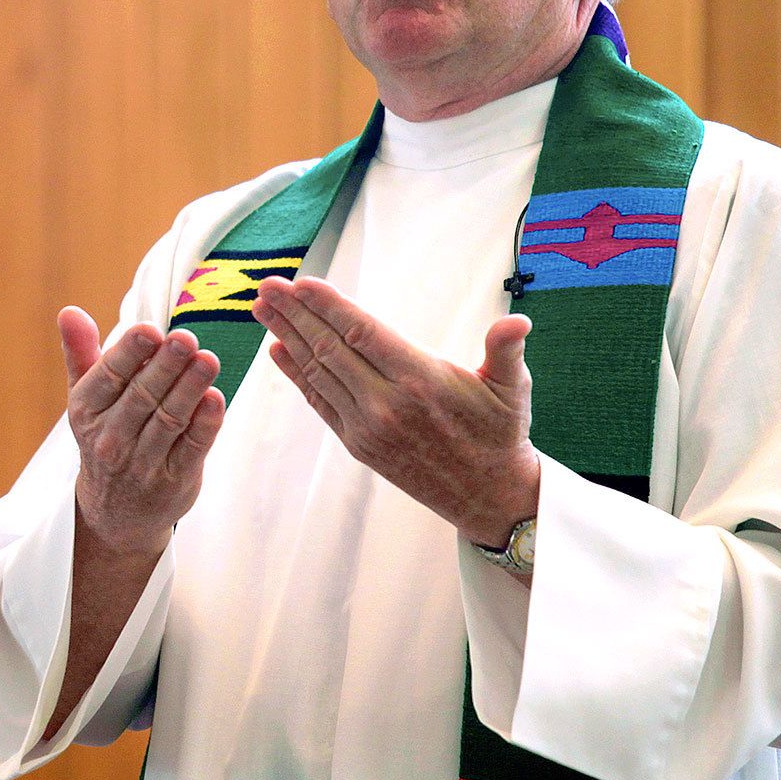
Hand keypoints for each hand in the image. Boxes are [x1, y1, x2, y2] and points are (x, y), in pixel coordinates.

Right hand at [59, 307, 226, 557]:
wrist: (115, 513)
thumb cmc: (105, 434)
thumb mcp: (86, 397)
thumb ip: (81, 352)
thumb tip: (69, 311)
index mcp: (86, 411)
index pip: (108, 377)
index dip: (129, 353)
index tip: (150, 330)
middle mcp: (110, 439)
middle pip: (142, 396)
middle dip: (165, 366)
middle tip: (186, 338)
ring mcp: (143, 463)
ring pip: (169, 420)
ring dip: (190, 389)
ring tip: (208, 360)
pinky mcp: (175, 480)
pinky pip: (192, 448)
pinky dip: (205, 423)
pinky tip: (216, 399)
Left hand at [251, 276, 539, 546]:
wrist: (489, 497)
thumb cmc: (500, 433)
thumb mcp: (512, 388)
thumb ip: (505, 350)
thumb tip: (517, 322)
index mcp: (421, 380)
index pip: (362, 331)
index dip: (328, 305)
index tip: (301, 282)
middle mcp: (388, 404)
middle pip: (330, 347)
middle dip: (294, 313)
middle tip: (267, 286)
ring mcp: (368, 427)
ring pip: (318, 373)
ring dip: (287, 337)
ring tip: (264, 309)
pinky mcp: (358, 445)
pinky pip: (319, 402)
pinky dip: (296, 375)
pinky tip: (278, 350)